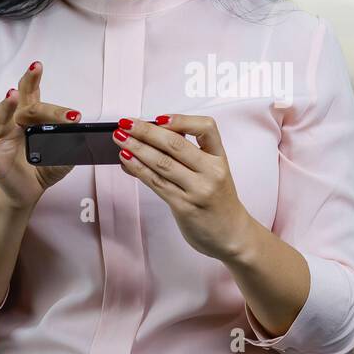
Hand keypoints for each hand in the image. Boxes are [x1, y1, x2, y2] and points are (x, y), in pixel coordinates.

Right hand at [0, 60, 80, 209]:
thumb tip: (81, 137)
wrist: (27, 191)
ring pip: (2, 118)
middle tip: (48, 86)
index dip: (50, 95)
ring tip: (11, 94)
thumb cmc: (43, 167)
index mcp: (32, 119)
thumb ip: (70, 147)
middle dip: (35, 92)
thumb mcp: (63, 158)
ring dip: (7, 106)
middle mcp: (15, 124)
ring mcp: (2, 140)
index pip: (38, 98)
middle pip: (24, 103)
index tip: (71, 109)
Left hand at [112, 114, 254, 261]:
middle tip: (126, 123)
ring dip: (137, 148)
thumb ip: (189, 156)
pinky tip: (127, 160)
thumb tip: (151, 138)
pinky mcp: (184, 206)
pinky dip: (139, 169)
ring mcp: (198, 190)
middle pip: (176, 144)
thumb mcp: (214, 173)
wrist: (233, 236)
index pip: (206, 127)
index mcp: (220, 158)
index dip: (182, 119)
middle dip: (146, 131)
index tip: (159, 117)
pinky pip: (157, 183)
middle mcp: (211, 172)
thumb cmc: (219, 202)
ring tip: (120, 139)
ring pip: (162, 163)